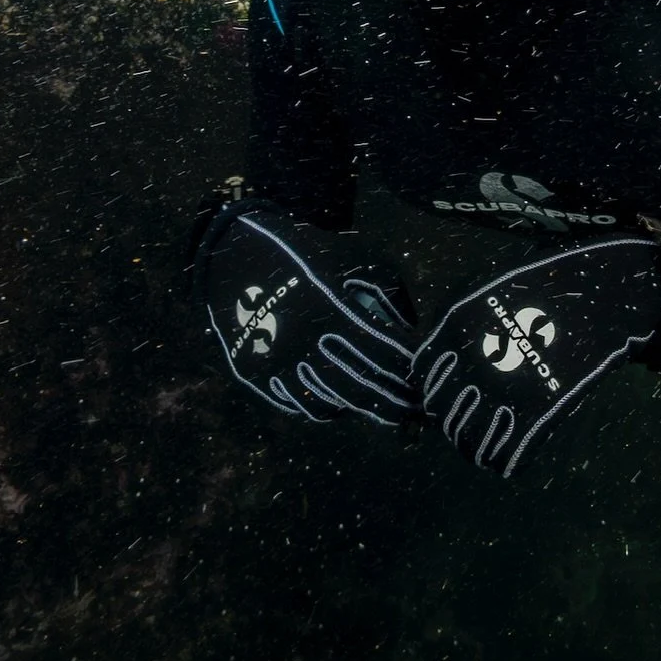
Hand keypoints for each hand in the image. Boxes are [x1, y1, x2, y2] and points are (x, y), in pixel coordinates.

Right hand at [195, 199, 417, 424]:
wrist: (236, 254)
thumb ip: (386, 292)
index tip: (424, 376)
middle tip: (414, 406)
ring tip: (380, 404)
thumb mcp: (353, 257)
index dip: (409, 371)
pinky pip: (298, 404)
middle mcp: (305, 344)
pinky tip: (341, 398)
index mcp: (333, 311)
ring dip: (360, 408)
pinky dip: (324, 406)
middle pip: (362, 389)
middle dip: (395, 402)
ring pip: (331, 404)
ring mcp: (277, 365)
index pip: (385, 356)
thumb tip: (410, 329)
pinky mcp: (257, 375)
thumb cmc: (304, 252)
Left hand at [412, 237, 660, 474]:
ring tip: (486, 438)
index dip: (433, 388)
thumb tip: (441, 360)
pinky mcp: (534, 416)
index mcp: (455, 333)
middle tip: (469, 416)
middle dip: (451, 418)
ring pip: (466, 441)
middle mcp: (470, 366)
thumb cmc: (543, 288)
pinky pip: (504, 456)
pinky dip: (501, 459)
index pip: (423, 379)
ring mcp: (501, 395)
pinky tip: (508, 449)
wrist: (596, 297)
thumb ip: (461, 326)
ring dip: (472, 443)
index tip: (446, 391)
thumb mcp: (487, 294)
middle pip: (441, 414)